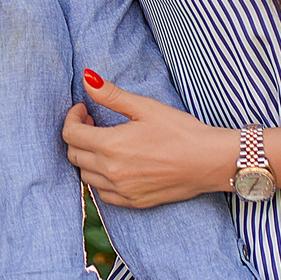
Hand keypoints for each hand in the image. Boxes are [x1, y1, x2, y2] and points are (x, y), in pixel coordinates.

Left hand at [63, 71, 235, 206]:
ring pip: (85, 175)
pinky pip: (102, 193)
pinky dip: (100, 179)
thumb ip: (111, 95)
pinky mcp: (133, 202)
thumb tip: (86, 78)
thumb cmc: (181, 131)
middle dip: (77, 136)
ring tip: (104, 143)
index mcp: (110, 145)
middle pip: (74, 155)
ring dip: (87, 157)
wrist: (210, 161)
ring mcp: (122, 190)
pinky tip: (114, 165)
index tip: (84, 109)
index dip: (72, 118)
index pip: (70, 134)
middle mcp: (111, 171)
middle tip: (93, 123)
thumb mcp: (145, 107)